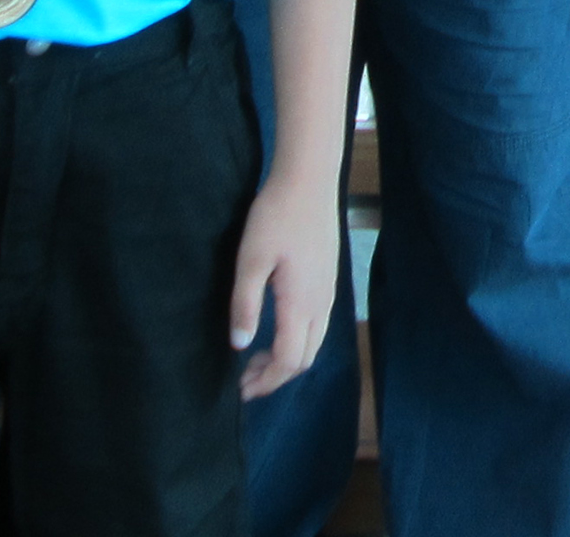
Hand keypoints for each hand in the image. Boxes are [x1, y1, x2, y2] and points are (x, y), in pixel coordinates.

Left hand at [228, 168, 340, 399]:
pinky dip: (297, 340)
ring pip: (314, 342)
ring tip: (257, 357)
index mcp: (301, 303)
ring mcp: (328, 291)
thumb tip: (241, 345)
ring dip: (288, 358)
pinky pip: (317, 325)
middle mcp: (321, 303)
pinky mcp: (328, 279)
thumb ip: (245, 304)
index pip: (289, 360)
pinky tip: (276, 328)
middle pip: (306, 358)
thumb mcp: (251, 259)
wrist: (309, 181)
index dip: (266, 381)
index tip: (241, 389)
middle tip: (245, 379)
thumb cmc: (276, 217)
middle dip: (277, 376)